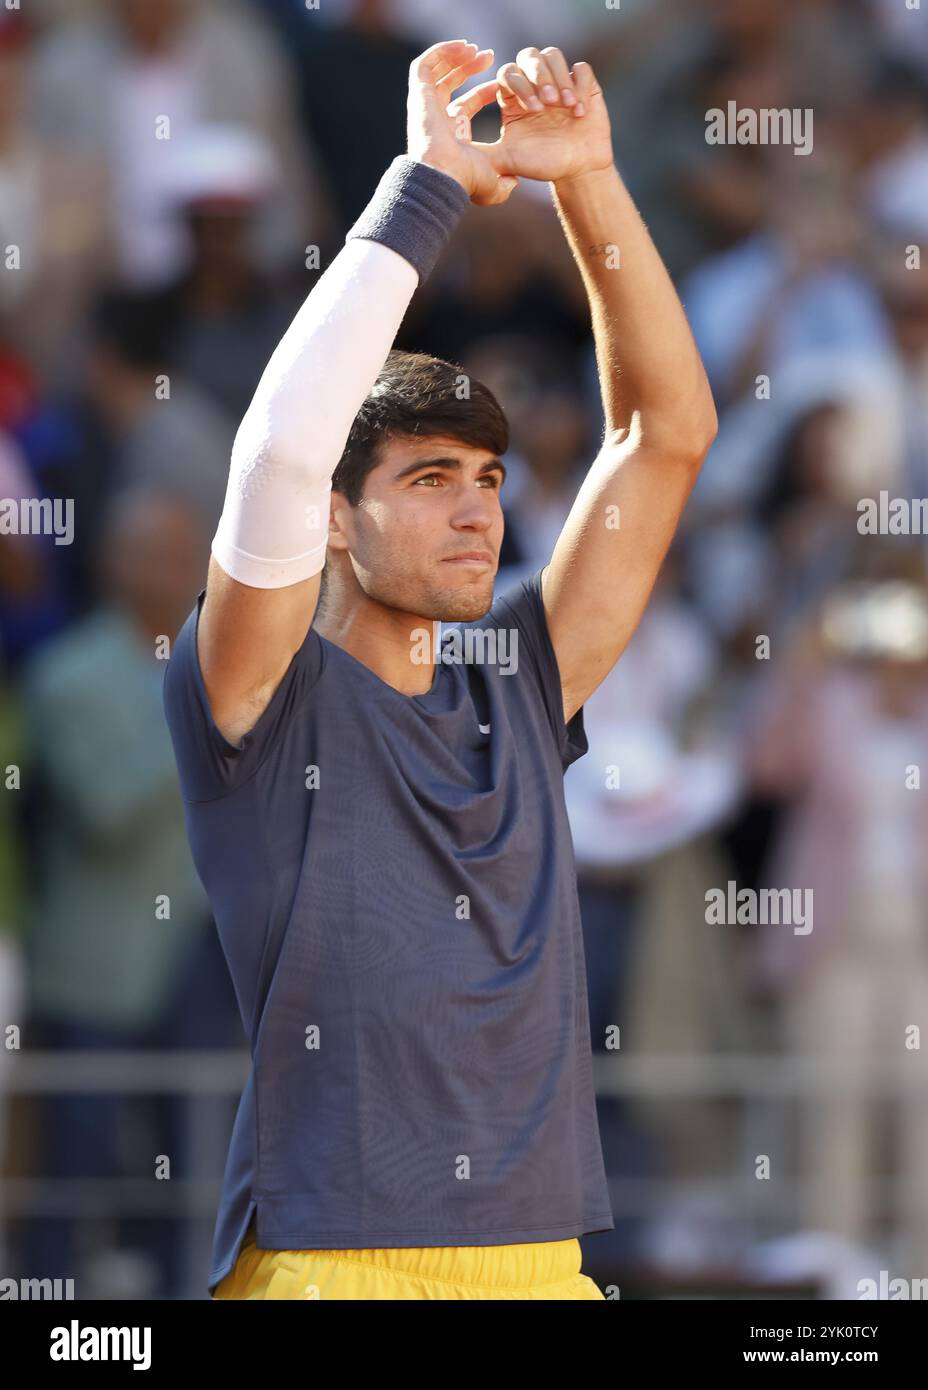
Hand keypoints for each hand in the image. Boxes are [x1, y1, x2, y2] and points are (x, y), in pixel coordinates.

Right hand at [406, 40, 519, 205]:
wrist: (443, 175)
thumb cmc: (464, 180)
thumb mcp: (492, 185)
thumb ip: (504, 186)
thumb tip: (514, 183)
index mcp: (451, 135)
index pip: (466, 105)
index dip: (484, 92)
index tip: (501, 84)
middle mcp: (435, 118)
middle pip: (450, 84)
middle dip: (469, 67)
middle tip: (490, 56)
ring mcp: (424, 106)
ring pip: (436, 71)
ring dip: (455, 56)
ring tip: (475, 48)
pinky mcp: (418, 94)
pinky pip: (424, 64)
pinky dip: (441, 52)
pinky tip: (463, 47)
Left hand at [450, 46, 613, 185]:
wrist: (576, 171)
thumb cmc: (541, 165)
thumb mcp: (506, 160)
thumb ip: (482, 153)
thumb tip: (454, 154)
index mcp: (513, 97)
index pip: (507, 72)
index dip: (517, 84)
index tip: (531, 109)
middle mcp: (535, 84)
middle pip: (528, 56)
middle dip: (537, 77)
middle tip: (546, 105)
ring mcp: (559, 81)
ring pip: (553, 56)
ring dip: (558, 78)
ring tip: (565, 106)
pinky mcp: (584, 84)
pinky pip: (580, 69)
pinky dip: (580, 85)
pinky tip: (579, 111)